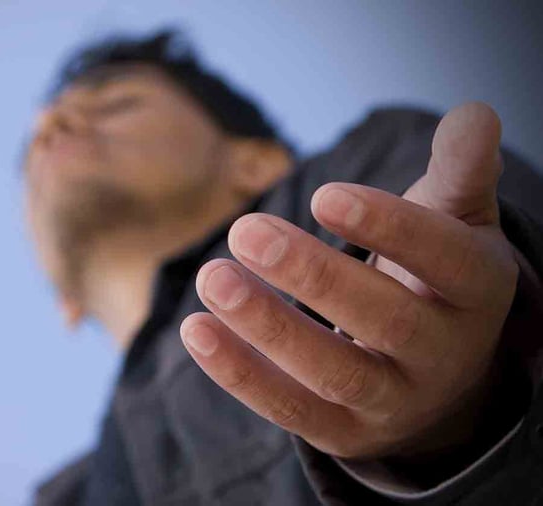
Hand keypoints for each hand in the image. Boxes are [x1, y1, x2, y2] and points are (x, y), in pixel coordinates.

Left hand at [179, 103, 519, 458]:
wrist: (436, 373)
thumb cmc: (434, 277)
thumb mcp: (456, 223)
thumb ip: (460, 171)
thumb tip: (475, 112)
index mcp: (476, 290)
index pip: (441, 259)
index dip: (387, 227)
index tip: (322, 194)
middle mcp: (443, 354)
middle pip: (382, 320)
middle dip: (310, 275)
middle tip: (245, 230)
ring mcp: (394, 401)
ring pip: (331, 371)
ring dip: (266, 326)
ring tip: (212, 277)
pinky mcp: (344, 431)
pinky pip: (290, 409)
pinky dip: (240, 373)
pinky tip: (196, 329)